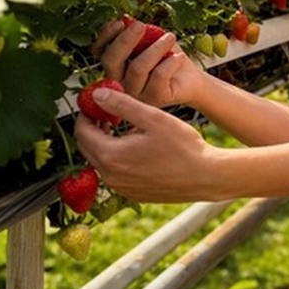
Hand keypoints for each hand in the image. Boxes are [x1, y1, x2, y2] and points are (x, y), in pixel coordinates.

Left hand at [74, 87, 224, 202]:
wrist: (206, 177)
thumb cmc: (183, 147)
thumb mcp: (152, 117)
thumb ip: (121, 104)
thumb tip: (97, 95)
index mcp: (111, 157)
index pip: (82, 131)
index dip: (87, 112)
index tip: (97, 101)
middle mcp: (111, 177)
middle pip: (87, 147)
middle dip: (93, 127)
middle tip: (108, 111)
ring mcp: (121, 188)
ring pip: (101, 160)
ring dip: (105, 141)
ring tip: (124, 126)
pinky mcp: (132, 193)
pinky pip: (115, 172)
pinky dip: (117, 157)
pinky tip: (136, 146)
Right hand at [89, 18, 207, 107]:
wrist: (190, 79)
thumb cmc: (167, 58)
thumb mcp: (150, 39)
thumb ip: (136, 31)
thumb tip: (125, 19)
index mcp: (115, 66)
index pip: (98, 50)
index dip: (105, 35)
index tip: (120, 22)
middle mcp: (120, 82)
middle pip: (111, 60)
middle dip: (125, 40)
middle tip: (140, 26)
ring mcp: (136, 94)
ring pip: (137, 68)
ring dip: (155, 48)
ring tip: (170, 37)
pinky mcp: (155, 99)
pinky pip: (159, 76)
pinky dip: (170, 62)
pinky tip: (178, 57)